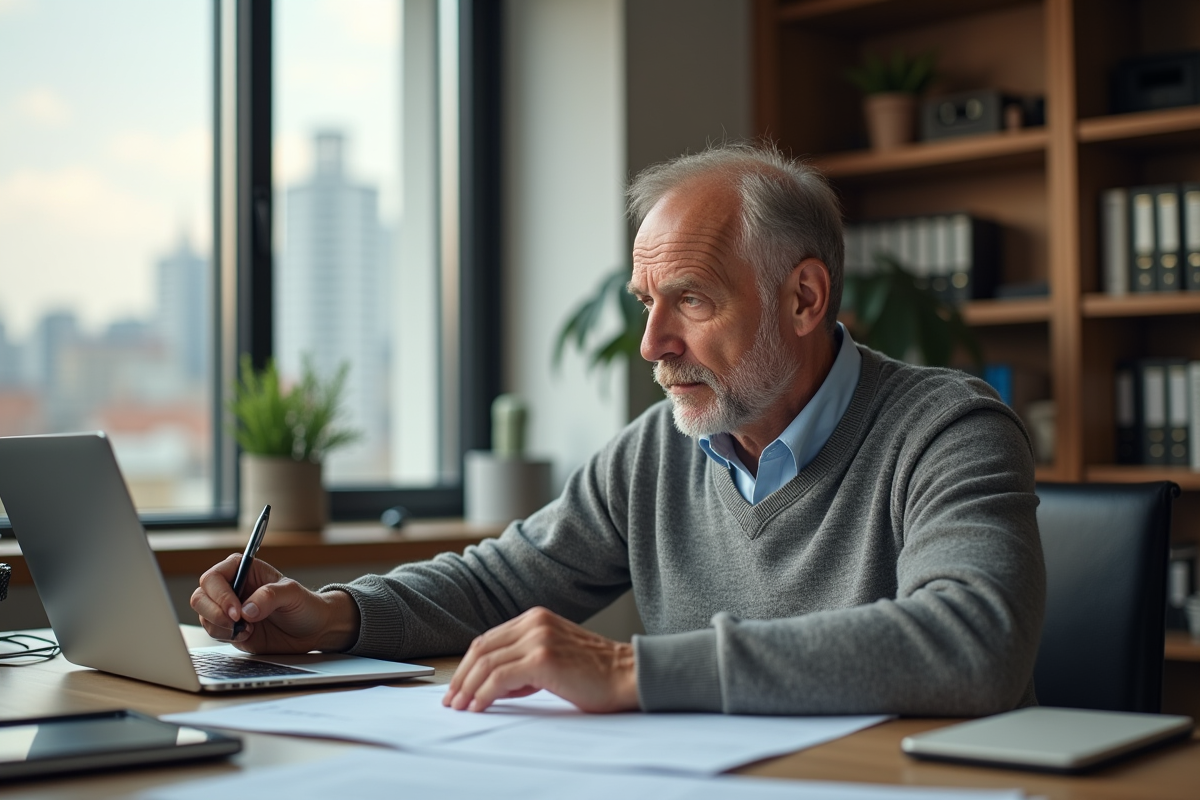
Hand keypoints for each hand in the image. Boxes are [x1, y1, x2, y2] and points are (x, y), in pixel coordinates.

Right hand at [190, 555, 359, 653]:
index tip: (236, 611)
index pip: (215, 577)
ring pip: (203, 616)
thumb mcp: (293, 594)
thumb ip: (270, 596)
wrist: (313, 630)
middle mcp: (232, 588)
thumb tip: (246, 610)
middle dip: (214, 612)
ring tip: (248, 629)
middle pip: (201, 596)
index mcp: (244, 570)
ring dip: (220, 626)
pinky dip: (225, 636)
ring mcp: (229, 609)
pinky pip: (213, 632)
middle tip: (236, 623)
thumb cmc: (305, 605)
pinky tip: (248, 635)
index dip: (220, 595)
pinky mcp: (230, 629)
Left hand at [442, 607, 637, 713]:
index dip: (468, 664)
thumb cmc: (597, 673)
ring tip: (461, 707)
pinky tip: (478, 706)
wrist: (628, 675)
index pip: (489, 639)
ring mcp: (538, 638)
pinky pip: (499, 677)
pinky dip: (483, 694)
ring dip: (468, 688)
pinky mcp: (542, 658)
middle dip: (461, 676)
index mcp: (536, 618)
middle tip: (451, 700)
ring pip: (486, 662)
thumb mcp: (555, 657)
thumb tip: (495, 685)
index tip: (458, 686)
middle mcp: (535, 622)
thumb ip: (526, 661)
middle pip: (481, 648)